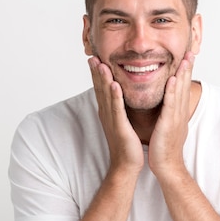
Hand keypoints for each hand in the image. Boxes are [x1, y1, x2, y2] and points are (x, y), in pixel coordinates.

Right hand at [89, 57, 143, 172]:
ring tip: (100, 63)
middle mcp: (106, 114)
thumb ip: (119, 108)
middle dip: (96, 72)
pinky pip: (117, 109)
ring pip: (106, 96)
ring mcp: (112, 120)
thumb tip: (119, 96)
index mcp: (108, 112)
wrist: (127, 165)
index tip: (95, 57)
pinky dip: (115, 96)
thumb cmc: (127, 145)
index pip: (101, 88)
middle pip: (100, 89)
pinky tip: (114, 84)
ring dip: (103, 79)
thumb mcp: (121, 122)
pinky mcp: (120, 127)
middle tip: (92, 55)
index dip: (97, 73)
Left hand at [148, 52, 194, 176]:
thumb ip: (169, 114)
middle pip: (185, 87)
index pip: (183, 89)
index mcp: (178, 113)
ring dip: (182, 75)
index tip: (187, 58)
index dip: (186, 73)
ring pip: (180, 92)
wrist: (167, 167)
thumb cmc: (164, 149)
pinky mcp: (168, 124)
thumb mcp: (168, 127)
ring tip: (185, 59)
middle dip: (188, 69)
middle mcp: (180, 113)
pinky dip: (172, 92)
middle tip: (190, 51)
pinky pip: (170, 105)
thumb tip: (168, 106)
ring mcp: (176, 118)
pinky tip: (172, 80)